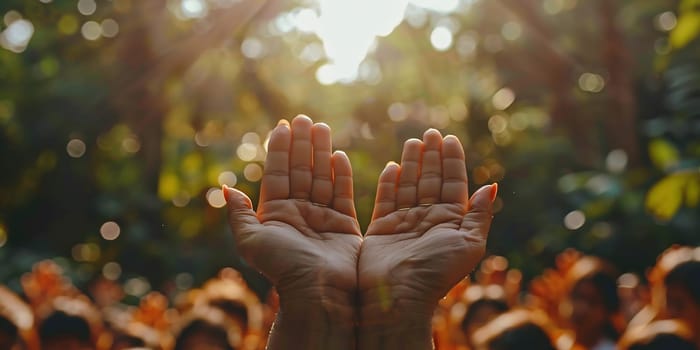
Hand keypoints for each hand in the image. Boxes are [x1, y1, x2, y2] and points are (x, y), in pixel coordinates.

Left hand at [224, 115, 360, 348]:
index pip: (277, 173)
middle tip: (304, 118)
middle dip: (302, 144)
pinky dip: (341, 174)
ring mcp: (322, 217)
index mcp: (276, 214)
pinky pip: (342, 193)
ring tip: (322, 126)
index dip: (279, 149)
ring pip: (321, 176)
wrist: (317, 291)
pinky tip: (338, 154)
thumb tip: (225, 189)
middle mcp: (299, 213)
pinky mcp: (344, 224)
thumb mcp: (251, 241)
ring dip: (321, 151)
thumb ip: (239, 214)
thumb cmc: (282, 268)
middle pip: (300, 170)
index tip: (283, 124)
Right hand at [358, 129, 496, 347]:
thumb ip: (478, 214)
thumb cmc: (437, 272)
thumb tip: (491, 186)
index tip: (449, 138)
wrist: (400, 295)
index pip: (453, 183)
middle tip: (430, 132)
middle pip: (430, 179)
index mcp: (451, 221)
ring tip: (414, 141)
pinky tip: (394, 166)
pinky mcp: (383, 228)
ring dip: (412, 163)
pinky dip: (390, 182)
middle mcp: (428, 219)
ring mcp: (405, 223)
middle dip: (432, 156)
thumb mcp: (469, 243)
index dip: (452, 160)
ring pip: (409, 185)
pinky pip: (387, 199)